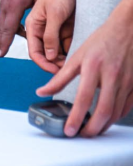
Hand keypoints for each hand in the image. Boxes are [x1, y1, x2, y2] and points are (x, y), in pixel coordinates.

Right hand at [0, 0, 48, 57]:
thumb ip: (40, 16)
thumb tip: (44, 32)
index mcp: (13, 7)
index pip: (7, 30)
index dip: (3, 44)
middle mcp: (5, 5)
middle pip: (0, 29)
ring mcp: (4, 0)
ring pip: (3, 22)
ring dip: (4, 35)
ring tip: (1, 47)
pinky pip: (6, 15)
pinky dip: (10, 25)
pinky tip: (18, 29)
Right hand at [25, 0, 77, 72]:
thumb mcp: (55, 15)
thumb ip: (50, 36)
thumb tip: (48, 56)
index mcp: (32, 25)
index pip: (34, 51)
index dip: (43, 63)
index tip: (55, 72)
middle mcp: (40, 28)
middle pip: (44, 52)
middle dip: (54, 63)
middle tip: (68, 70)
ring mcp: (51, 27)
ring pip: (55, 49)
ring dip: (63, 57)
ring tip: (73, 63)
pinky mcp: (62, 25)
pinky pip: (64, 41)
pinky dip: (69, 48)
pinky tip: (77, 52)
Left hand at [36, 1, 132, 136]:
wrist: (129, 29)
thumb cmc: (101, 41)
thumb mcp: (77, 56)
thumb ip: (60, 77)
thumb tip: (41, 92)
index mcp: (93, 67)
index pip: (84, 98)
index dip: (76, 117)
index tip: (69, 130)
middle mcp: (111, 75)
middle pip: (104, 110)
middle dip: (92, 128)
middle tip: (82, 135)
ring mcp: (126, 81)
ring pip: (116, 112)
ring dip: (104, 126)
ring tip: (92, 131)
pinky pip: (126, 107)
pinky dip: (116, 117)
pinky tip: (107, 120)